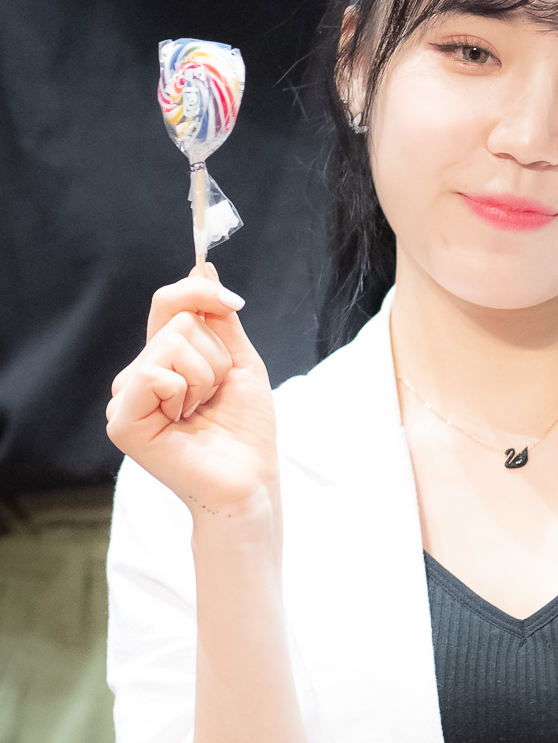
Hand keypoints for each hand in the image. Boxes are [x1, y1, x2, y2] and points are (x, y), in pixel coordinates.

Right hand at [106, 266, 277, 518]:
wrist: (250, 477)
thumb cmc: (246, 427)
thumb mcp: (240, 361)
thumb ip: (218, 318)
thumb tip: (203, 265)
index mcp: (164, 360)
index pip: (168, 303)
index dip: (199, 292)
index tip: (234, 302)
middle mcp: (139, 374)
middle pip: (178, 322)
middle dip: (216, 356)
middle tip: (217, 395)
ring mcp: (126, 397)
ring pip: (171, 344)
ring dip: (206, 377)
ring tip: (202, 411)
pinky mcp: (122, 420)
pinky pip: (151, 373)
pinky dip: (183, 391)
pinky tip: (184, 421)